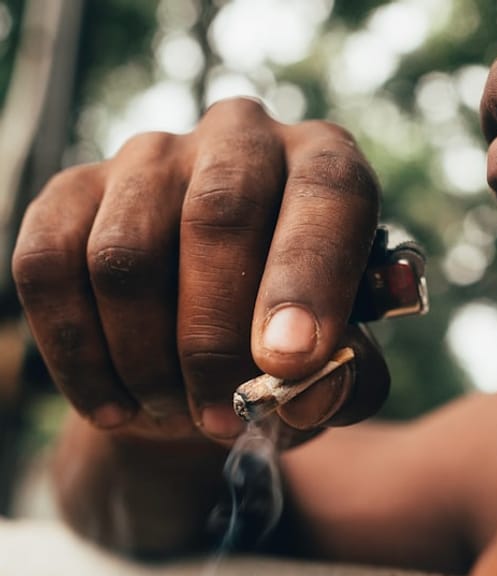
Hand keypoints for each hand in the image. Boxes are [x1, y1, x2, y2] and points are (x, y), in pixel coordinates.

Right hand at [12, 97, 387, 443]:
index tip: (288, 363)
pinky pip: (49, 271)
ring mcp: (149, 157)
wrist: (199, 353)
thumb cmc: (284, 349)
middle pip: (219, 214)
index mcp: (323, 167)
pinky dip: (81, 358)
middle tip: (222, 416)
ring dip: (147, 361)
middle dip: (216, 338)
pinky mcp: (71, 192)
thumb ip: (347, 382)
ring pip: (125, 257)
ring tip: (176, 412)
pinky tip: (115, 406)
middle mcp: (239, 139)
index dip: (308, 280)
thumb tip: (308, 395)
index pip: (329, 194)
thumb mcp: (337, 369)